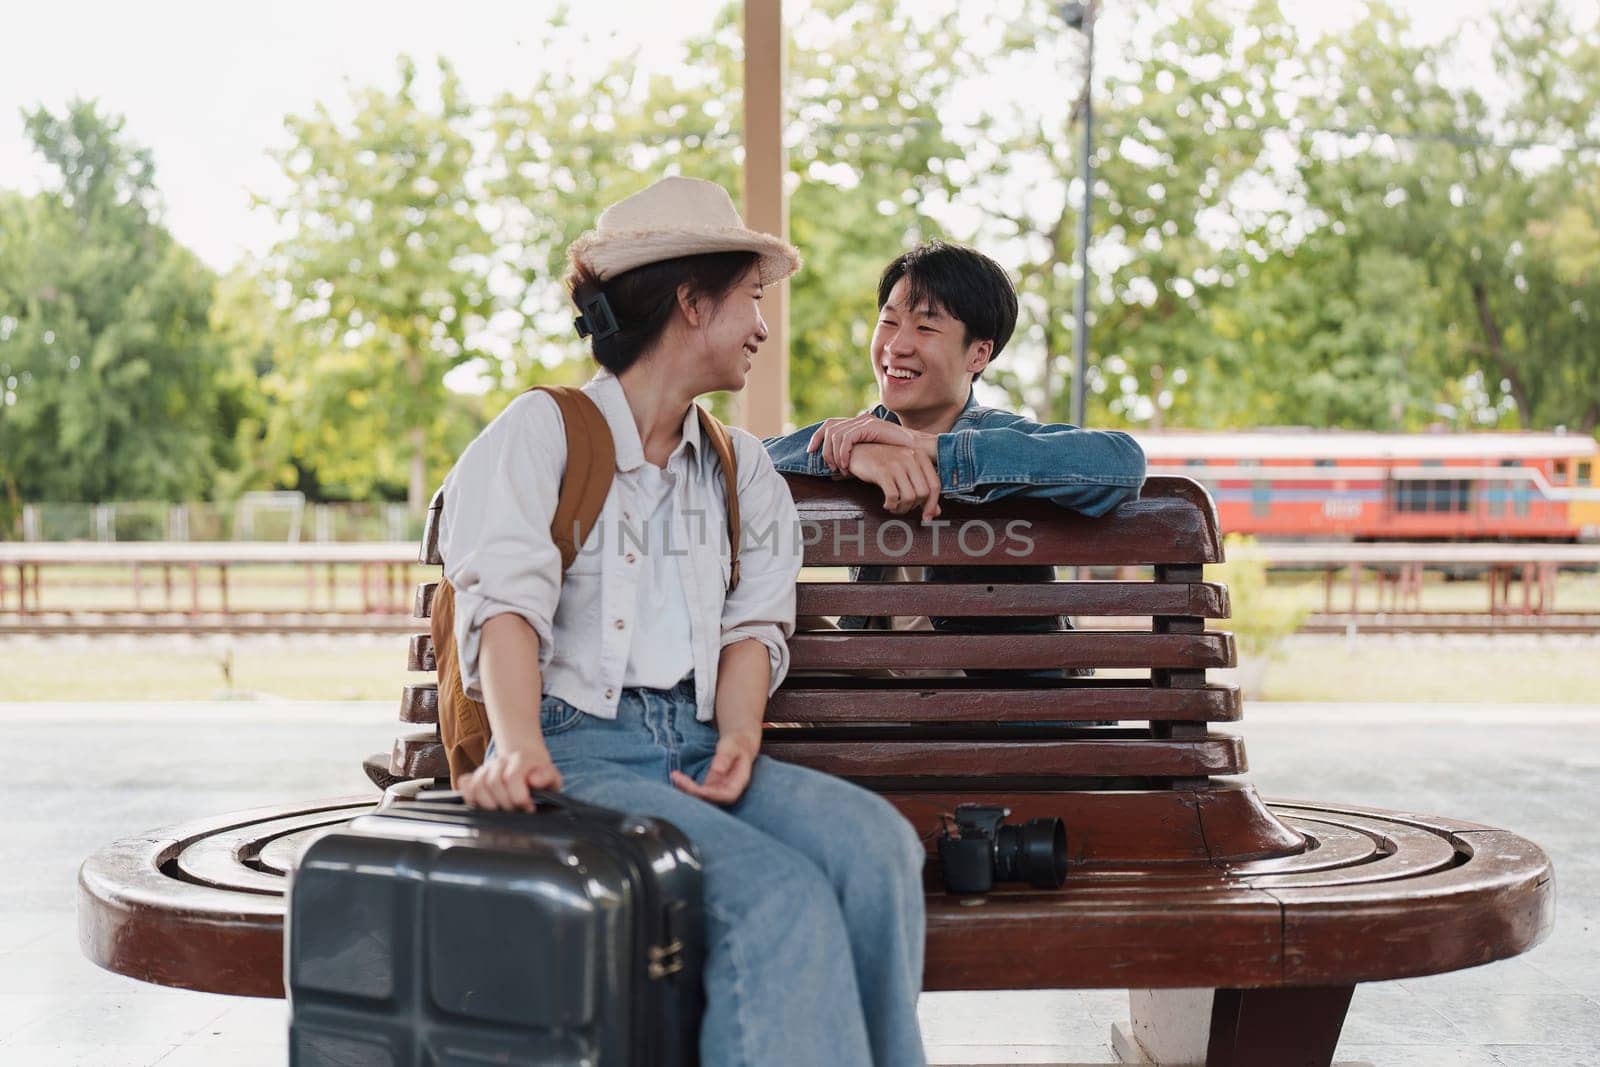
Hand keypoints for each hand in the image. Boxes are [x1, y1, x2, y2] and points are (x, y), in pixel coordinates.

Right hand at [459, 744, 562, 810]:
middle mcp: (500, 761)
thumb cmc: (540, 775)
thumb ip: (546, 777)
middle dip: (505, 804)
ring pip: (477, 785)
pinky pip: (465, 784)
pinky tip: (483, 805)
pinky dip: (470, 797)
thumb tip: (533, 780)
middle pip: (493, 783)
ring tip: (502, 810)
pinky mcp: (475, 775)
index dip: (519, 797)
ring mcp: (486, 768)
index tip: (529, 808)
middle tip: (516, 811)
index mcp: (520, 759)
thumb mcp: (551, 776)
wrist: (527, 761)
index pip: (511, 777)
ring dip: (488, 804)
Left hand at [671, 731, 758, 804]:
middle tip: (676, 776)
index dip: (710, 794)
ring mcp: (719, 790)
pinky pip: (698, 791)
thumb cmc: (736, 744)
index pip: (727, 795)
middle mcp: (729, 790)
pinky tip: (677, 778)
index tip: (695, 787)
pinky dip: (687, 787)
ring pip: (703, 797)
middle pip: (711, 799)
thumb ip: (725, 757)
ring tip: (674, 776)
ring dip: (687, 790)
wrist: (738, 745)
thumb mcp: (731, 746)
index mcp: (739, 782)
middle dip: (692, 791)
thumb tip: (717, 771)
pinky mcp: (711, 787)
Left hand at [808, 414, 936, 472]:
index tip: (810, 451)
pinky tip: (846, 465)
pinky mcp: (871, 426)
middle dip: (822, 446)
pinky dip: (843, 452)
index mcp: (859, 424)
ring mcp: (866, 421)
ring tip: (840, 468)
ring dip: (834, 453)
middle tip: (828, 466)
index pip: (831, 424)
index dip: (817, 436)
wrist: (920, 450)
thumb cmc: (899, 456)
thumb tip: (839, 470)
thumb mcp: (873, 456)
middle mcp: (860, 419)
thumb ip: (857, 457)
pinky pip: (848, 438)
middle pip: (829, 426)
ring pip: (836, 433)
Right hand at [846, 442, 943, 520]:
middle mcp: (910, 457)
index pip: (935, 484)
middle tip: (904, 508)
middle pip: (923, 493)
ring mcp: (896, 463)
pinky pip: (893, 496)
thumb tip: (935, 512)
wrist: (859, 452)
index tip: (927, 516)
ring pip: (910, 496)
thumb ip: (921, 488)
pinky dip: (891, 505)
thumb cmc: (883, 462)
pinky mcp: (882, 471)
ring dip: (902, 508)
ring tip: (895, 506)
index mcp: (920, 455)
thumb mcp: (905, 471)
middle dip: (914, 506)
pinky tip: (887, 504)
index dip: (932, 504)